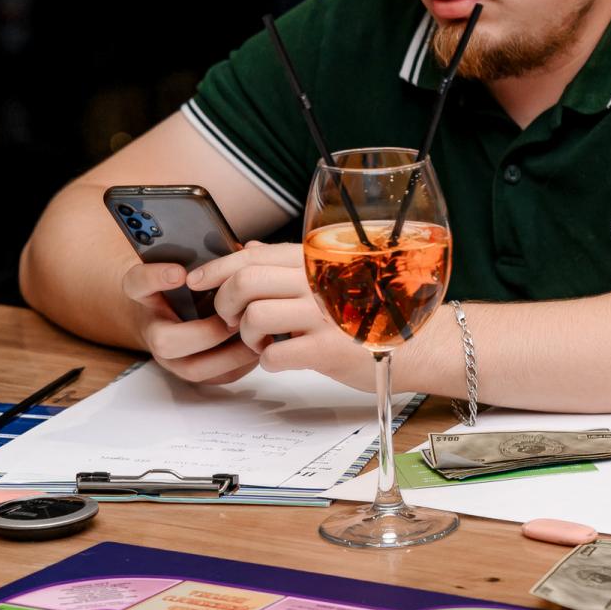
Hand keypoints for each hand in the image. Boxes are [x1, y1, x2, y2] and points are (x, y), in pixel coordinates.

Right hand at [121, 260, 256, 384]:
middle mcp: (153, 328)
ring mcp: (171, 357)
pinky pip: (216, 377)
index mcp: (146, 294)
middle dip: (205, 331)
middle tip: (233, 317)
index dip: (155, 278)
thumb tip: (251, 249)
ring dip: (229, 353)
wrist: (177, 312)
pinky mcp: (193, 373)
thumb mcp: (192, 265)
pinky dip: (241, 364)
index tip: (179, 273)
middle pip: (164, 341)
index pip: (138, 284)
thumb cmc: (191, 284)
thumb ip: (211, 256)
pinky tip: (260, 345)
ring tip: (254, 334)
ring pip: (192, 368)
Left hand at [187, 242, 374, 389]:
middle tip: (232, 318)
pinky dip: (266, 360)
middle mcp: (318, 281)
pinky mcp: (326, 350)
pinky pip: (272, 355)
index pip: (252, 255)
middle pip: (245, 282)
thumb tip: (246, 249)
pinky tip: (281, 358)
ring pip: (253, 317)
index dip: (216, 268)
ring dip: (246, 336)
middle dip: (225, 303)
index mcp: (315, 261)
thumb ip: (286, 264)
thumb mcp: (328, 278)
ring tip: (262, 342)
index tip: (197, 281)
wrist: (413, 345)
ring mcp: (323, 315)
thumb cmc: (367, 311)